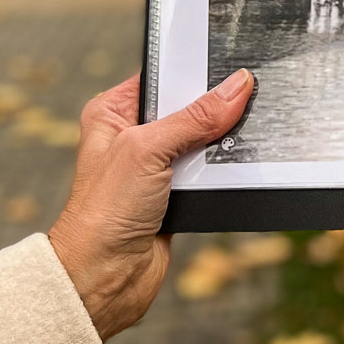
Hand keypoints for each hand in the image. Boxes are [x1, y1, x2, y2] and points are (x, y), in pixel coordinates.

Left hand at [48, 68, 253, 341]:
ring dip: (219, 145)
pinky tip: (232, 169)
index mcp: (113, 112)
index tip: (229, 65)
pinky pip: (211, 173)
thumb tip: (236, 87)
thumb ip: (195, 117)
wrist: (104, 278)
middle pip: (189, 108)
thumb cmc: (102, 213)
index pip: (162, 77)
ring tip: (236, 139)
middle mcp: (133, 137)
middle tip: (241, 103)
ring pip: (204, 142)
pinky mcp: (176, 195)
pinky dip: (222, 173)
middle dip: (214, 110)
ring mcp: (156, 167)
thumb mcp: (147, 149)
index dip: (193, 71)